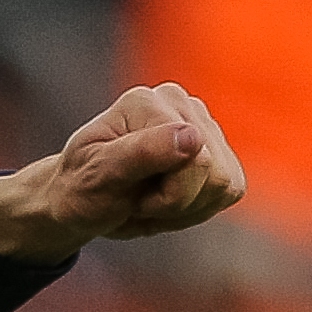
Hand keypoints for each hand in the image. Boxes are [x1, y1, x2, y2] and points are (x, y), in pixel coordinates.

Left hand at [0, 83, 245, 262]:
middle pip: (214, 175)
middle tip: (137, 201)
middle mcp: (181, 103)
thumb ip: (142, 153)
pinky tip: (167, 200)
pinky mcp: (218, 149)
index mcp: (147, 102)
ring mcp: (203, 124)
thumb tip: (192, 136)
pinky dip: (197, 208)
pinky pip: (230, 190)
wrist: (80, 198)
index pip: (194, 160)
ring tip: (149, 199)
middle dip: (174, 205)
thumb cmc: (82, 187)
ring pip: (225, 184)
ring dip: (184, 209)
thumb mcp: (98, 175)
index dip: (165, 197)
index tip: (126, 192)